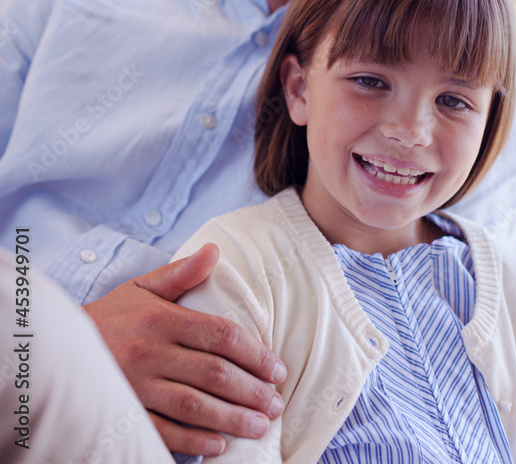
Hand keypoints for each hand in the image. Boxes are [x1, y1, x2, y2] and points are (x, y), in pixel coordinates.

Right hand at [84, 244, 285, 456]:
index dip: (255, 354)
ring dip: (232, 418)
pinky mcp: (123, 412)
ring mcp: (136, 385)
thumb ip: (182, 272)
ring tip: (261, 425)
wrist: (57, 346)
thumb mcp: (144, 287)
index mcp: (162, 319)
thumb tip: (215, 251)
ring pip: (194, 405)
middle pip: (213, 373)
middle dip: (251, 390)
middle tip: (277, 403)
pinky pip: (162, 431)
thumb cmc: (111, 316)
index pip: (221, 335)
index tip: (277, 369)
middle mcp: (151, 351)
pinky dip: (193, 440)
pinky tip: (219, 445)